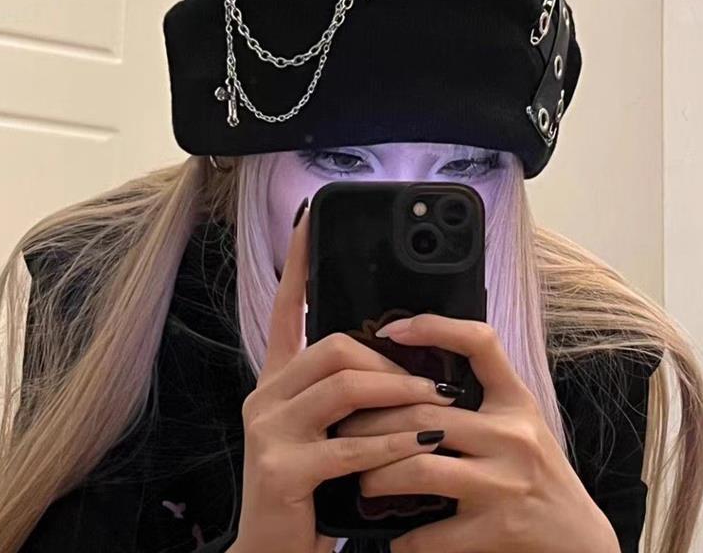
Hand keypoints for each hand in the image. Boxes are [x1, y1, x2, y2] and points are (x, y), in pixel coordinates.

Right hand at [231, 207, 458, 552]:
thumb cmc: (312, 486)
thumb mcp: (327, 430)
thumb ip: (349, 392)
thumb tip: (398, 360)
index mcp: (278, 380)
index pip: (285, 308)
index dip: (298, 262)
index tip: (307, 217)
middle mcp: (266, 395)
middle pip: (332, 346)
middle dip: (387, 359)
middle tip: (429, 379)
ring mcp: (268, 431)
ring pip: (344, 386)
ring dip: (399, 394)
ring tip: (436, 405)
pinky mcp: (281, 469)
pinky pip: (351, 445)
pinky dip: (394, 444)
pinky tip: (422, 444)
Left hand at [336, 314, 620, 552]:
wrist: (580, 542)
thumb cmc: (538, 474)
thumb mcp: (520, 422)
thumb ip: (480, 396)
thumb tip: (412, 373)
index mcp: (516, 401)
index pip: (480, 343)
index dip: (434, 327)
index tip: (391, 330)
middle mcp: (512, 435)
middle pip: (423, 414)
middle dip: (372, 422)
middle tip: (343, 429)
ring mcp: (505, 483)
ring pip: (418, 467)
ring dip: (376, 473)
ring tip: (360, 478)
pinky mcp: (498, 530)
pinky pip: (431, 533)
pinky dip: (404, 538)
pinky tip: (392, 535)